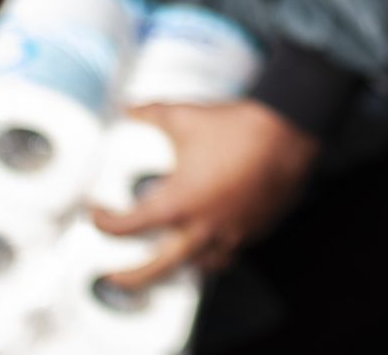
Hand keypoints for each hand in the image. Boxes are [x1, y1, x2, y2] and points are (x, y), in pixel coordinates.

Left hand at [91, 100, 320, 287]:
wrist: (289, 131)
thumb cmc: (242, 128)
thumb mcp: (185, 117)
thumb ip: (151, 113)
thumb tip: (131, 108)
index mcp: (178, 202)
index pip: (129, 226)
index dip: (105, 223)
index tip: (99, 216)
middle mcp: (202, 225)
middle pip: (158, 267)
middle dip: (132, 277)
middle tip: (115, 277)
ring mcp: (231, 231)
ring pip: (200, 265)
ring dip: (180, 266)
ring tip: (170, 262)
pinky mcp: (254, 228)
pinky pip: (231, 252)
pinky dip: (217, 252)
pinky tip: (214, 241)